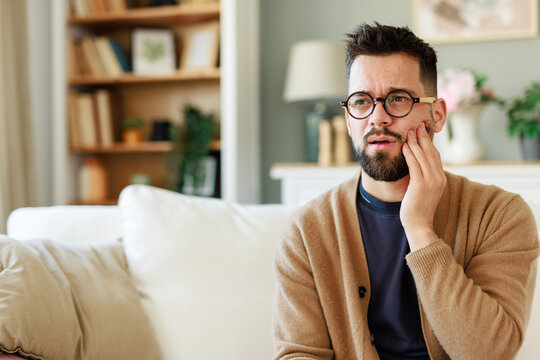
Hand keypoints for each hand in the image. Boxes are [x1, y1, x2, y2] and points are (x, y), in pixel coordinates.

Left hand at [400, 122, 446, 250]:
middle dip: (423, 138)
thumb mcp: (425, 190)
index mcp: (441, 179)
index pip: (436, 156)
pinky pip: (414, 165)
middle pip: (431, 153)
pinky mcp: (420, 185)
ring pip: (423, 157)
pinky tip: (405, 146)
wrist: (419, 224)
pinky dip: (410, 153)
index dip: (429, 143)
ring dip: (415, 142)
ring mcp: (431, 182)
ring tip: (409, 133)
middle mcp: (439, 178)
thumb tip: (417, 165)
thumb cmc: (418, 208)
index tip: (423, 132)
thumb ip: (425, 178)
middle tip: (417, 126)